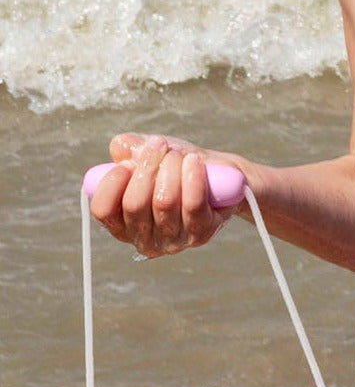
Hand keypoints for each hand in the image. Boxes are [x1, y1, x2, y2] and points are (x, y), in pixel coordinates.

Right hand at [89, 133, 240, 257]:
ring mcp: (174, 241)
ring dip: (171, 167)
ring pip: (164, 202)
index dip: (110, 185)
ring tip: (179, 154)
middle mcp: (146, 239)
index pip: (103, 211)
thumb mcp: (148, 154)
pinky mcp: (200, 234)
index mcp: (124, 224)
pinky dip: (192, 177)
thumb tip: (121, 148)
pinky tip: (194, 161)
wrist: (218, 178)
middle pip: (134, 204)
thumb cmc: (176, 168)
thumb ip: (129, 148)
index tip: (125, 163)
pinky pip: (193, 204)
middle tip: (159, 145)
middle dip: (146, 166)